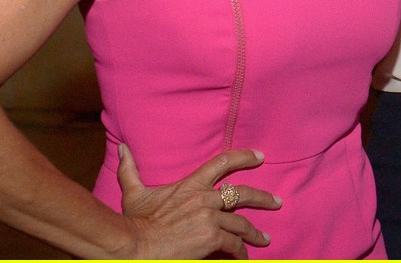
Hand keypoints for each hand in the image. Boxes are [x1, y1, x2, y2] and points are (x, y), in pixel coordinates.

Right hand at [114, 144, 279, 259]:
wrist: (133, 245)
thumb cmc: (133, 222)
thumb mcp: (134, 193)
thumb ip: (130, 170)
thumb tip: (123, 148)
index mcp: (191, 184)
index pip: (223, 162)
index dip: (245, 157)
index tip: (261, 156)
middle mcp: (206, 198)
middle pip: (243, 194)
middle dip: (263, 198)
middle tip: (277, 202)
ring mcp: (211, 218)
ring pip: (242, 223)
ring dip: (254, 232)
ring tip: (264, 238)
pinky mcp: (212, 238)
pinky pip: (234, 244)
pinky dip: (241, 252)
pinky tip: (244, 257)